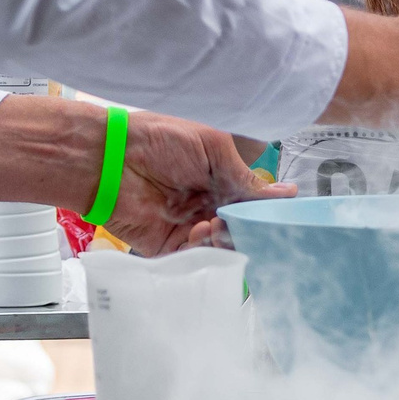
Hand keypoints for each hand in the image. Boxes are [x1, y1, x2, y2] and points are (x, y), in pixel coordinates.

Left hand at [110, 110, 291, 254]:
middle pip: (242, 230)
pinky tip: (200, 230)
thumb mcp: (214, 149)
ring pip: (223, 248)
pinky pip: (196, 259)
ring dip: (227, 239)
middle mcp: (208, 206)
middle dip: (248, 229)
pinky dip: (204, 250)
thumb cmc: (160, 140)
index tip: (279, 215)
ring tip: (217, 222)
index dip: (266, 212)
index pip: (253, 204)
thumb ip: (246, 178)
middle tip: (244, 219)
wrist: (111, 158)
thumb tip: (287, 193)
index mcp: (221, 181)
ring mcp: (190, 228)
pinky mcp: (169, 247)